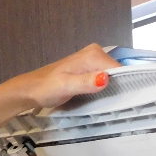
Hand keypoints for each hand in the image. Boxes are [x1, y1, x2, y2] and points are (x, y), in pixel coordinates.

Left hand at [0, 44, 121, 138]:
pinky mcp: (89, 68)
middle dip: (117, 86)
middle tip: (113, 103)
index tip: (124, 99)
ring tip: (107, 101)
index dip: (124, 84)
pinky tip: (100, 96)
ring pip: (111, 75)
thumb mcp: (67, 86)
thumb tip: (105, 78)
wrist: (32, 89)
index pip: (120, 70)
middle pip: (117, 72)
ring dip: (112, 87)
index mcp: (94, 55)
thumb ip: (86, 82)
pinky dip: (104, 86)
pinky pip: (103, 76)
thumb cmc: (47, 88)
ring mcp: (92, 59)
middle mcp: (95, 52)